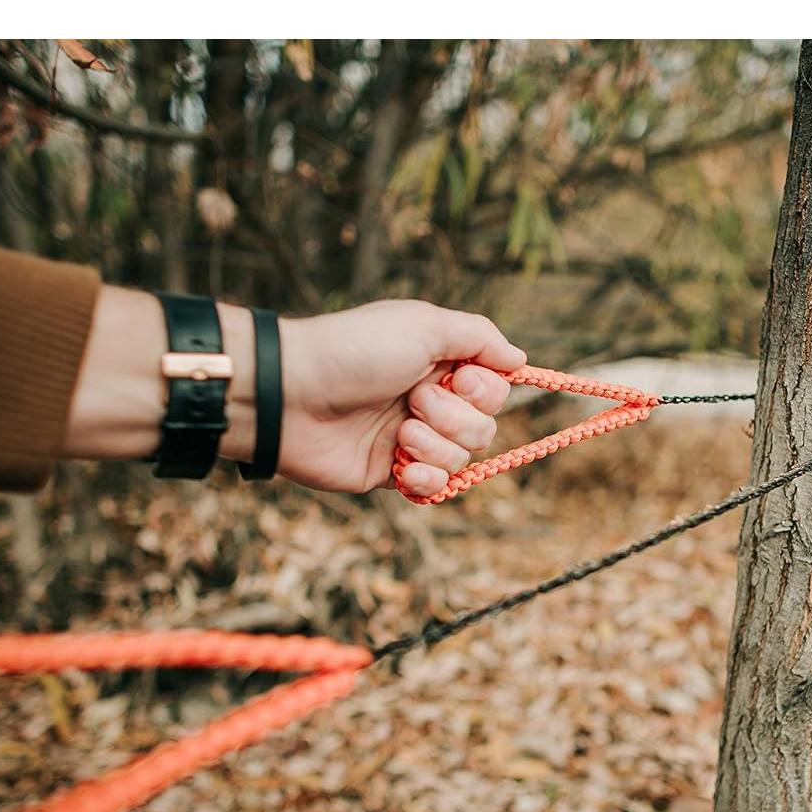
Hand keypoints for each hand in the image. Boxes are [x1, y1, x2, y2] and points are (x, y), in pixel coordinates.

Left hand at [66, 291, 526, 498]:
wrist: (291, 396)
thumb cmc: (354, 351)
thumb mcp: (423, 324)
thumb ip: (479, 337)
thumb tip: (520, 359)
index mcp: (440, 362)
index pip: (496, 387)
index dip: (487, 390)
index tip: (461, 377)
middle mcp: (430, 399)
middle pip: (485, 426)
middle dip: (457, 417)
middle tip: (414, 400)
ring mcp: (411, 438)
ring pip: (462, 457)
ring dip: (435, 445)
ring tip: (397, 432)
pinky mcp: (391, 472)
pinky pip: (436, 486)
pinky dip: (427, 478)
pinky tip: (401, 466)